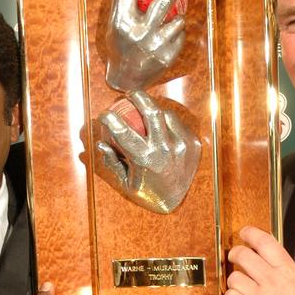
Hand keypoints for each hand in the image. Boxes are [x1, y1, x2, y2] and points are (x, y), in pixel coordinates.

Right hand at [97, 90, 199, 213]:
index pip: (123, 132)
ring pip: (166, 115)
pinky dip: (168, 122)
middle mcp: (165, 150)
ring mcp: (182, 146)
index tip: (104, 114)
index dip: (110, 118)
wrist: (177, 201)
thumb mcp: (125, 182)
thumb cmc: (146, 191)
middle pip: (152, 112)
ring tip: (146, 112)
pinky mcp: (193, 144)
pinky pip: (178, 125)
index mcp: (146, 159)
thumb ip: (112, 161)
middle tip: (130, 94)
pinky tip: (161, 124)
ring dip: (154, 110)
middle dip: (139, 97)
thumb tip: (100, 143)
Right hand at [105, 0, 185, 91]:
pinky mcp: (167, 57)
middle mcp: (140, 33)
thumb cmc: (119, 47)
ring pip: (176, 21)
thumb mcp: (114, 24)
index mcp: (123, 23)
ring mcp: (155, 46)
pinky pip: (179, 37)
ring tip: (174, 18)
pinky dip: (177, 33)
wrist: (126, 79)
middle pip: (162, 2)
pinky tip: (171, 35)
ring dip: (177, 17)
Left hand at [225, 226, 294, 294]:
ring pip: (233, 277)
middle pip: (243, 255)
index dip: (251, 234)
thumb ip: (287, 273)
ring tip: (239, 286)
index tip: (245, 233)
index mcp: (287, 271)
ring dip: (234, 280)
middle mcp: (271, 281)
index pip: (265, 242)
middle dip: (235, 253)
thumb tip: (273, 264)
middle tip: (234, 256)